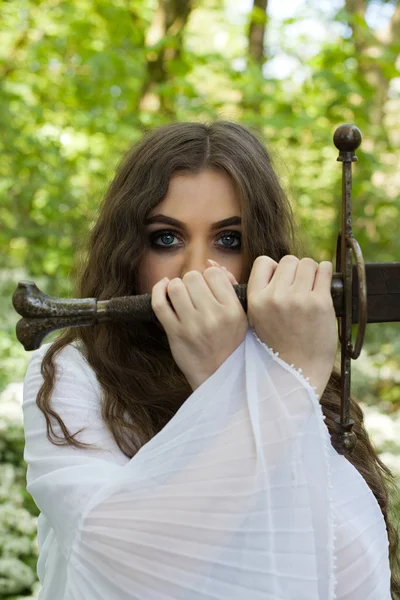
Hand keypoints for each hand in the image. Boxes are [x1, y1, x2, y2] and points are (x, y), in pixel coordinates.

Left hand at [151, 263, 247, 391]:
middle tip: (194, 293)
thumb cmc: (230, 342)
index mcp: (233, 310)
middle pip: (194, 277)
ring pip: (176, 287)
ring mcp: (192, 326)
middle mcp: (213, 317)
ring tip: (181, 295)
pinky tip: (164, 288)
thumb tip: (210, 263)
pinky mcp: (175, 333)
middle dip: (191, 281)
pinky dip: (158, 291)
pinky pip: (160, 303)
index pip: (214, 274)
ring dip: (176, 286)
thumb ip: (229, 286)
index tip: (207, 287)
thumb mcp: (241, 316)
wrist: (218, 375)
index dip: (209, 276)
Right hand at [247, 255, 337, 397]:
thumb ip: (261, 294)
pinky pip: (325, 271)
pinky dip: (326, 273)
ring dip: (312, 272)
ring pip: (307, 263)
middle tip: (299, 289)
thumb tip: (272, 266)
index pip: (263, 262)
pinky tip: (324, 283)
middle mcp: (275, 297)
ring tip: (311, 288)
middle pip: (288, 260)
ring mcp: (298, 299)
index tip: (282, 281)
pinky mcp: (320, 303)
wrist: (298, 372)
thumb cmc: (278, 346)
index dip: (274, 269)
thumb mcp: (257, 320)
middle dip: (295, 271)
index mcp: (256, 300)